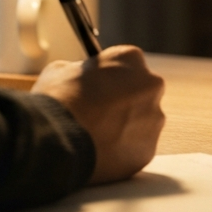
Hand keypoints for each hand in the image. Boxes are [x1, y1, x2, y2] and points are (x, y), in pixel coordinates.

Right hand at [32, 46, 164, 183]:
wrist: (57, 140)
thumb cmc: (58, 99)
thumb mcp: (61, 70)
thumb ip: (80, 71)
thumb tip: (80, 80)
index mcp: (131, 58)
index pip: (126, 63)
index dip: (109, 77)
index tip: (98, 87)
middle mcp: (151, 85)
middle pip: (141, 91)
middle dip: (124, 101)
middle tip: (99, 113)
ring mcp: (154, 118)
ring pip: (142, 122)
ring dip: (125, 127)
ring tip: (96, 137)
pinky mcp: (148, 149)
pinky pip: (136, 148)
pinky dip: (121, 151)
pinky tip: (100, 153)